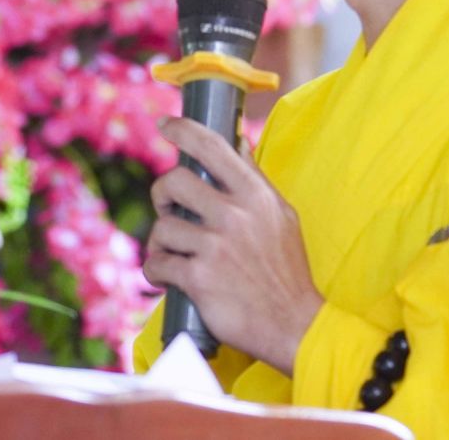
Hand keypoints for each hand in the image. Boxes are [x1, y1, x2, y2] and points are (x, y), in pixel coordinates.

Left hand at [142, 115, 324, 375]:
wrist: (294, 324)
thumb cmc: (286, 269)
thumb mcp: (282, 216)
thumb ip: (256, 179)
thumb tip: (238, 141)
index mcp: (255, 195)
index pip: (213, 146)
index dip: (182, 130)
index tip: (165, 123)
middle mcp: (235, 215)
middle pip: (174, 181)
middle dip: (162, 194)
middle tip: (168, 209)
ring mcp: (215, 247)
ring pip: (161, 227)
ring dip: (160, 242)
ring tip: (172, 253)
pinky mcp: (198, 278)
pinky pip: (157, 265)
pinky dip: (155, 271)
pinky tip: (165, 276)